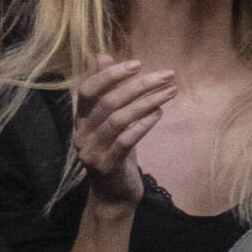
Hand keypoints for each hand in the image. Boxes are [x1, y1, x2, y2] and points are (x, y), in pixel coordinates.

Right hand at [70, 61, 175, 209]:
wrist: (113, 196)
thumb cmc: (115, 152)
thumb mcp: (111, 121)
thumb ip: (107, 91)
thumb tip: (103, 56)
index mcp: (80, 120)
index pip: (87, 90)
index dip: (110, 75)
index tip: (138, 64)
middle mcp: (82, 133)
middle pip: (108, 102)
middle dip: (139, 85)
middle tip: (167, 75)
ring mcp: (93, 150)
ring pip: (118, 119)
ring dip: (147, 102)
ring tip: (171, 91)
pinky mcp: (108, 165)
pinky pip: (126, 140)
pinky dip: (144, 124)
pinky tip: (159, 113)